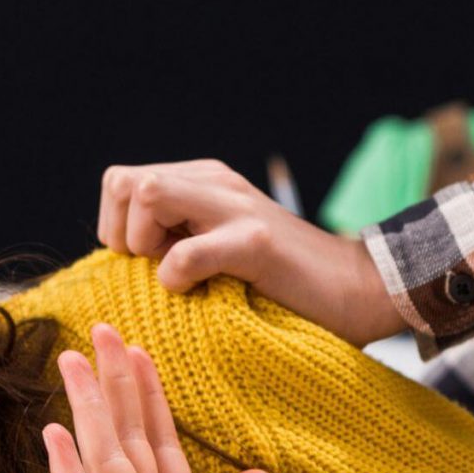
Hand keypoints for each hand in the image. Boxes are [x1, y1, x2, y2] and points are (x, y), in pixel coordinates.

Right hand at [42, 323, 282, 472]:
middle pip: (130, 446)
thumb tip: (253, 472)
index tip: (141, 355)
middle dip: (116, 387)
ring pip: (108, 469)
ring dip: (92, 413)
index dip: (151, 401)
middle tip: (103, 331)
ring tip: (76, 361)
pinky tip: (55, 437)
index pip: (162, 451)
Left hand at [96, 160, 405, 346]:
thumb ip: (172, 238)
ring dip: (144, 246)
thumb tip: (118, 258)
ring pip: (146, 194)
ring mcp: (235, 207)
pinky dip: (177, 278)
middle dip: (121, 234)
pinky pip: (186, 252)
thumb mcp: (215, 245)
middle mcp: (214, 183)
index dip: (117, 228)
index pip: (119, 182)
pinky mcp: (255, 242)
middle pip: (123, 182)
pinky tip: (200, 292)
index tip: (147, 262)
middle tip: (155, 267)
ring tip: (177, 274)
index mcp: (200, 180)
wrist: (357, 290)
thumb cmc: (277, 281)